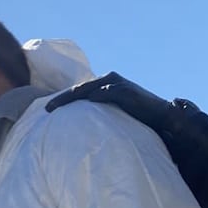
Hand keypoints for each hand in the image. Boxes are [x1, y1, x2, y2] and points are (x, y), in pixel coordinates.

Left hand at [46, 71, 174, 130]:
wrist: (161, 117)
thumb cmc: (136, 117)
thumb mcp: (112, 115)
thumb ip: (98, 114)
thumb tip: (79, 127)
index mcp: (103, 85)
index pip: (78, 92)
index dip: (62, 100)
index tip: (46, 111)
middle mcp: (108, 80)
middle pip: (78, 89)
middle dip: (61, 99)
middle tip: (46, 109)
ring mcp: (117, 83)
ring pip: (88, 89)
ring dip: (71, 98)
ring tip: (57, 107)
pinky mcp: (125, 90)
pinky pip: (106, 93)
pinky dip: (95, 97)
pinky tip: (84, 104)